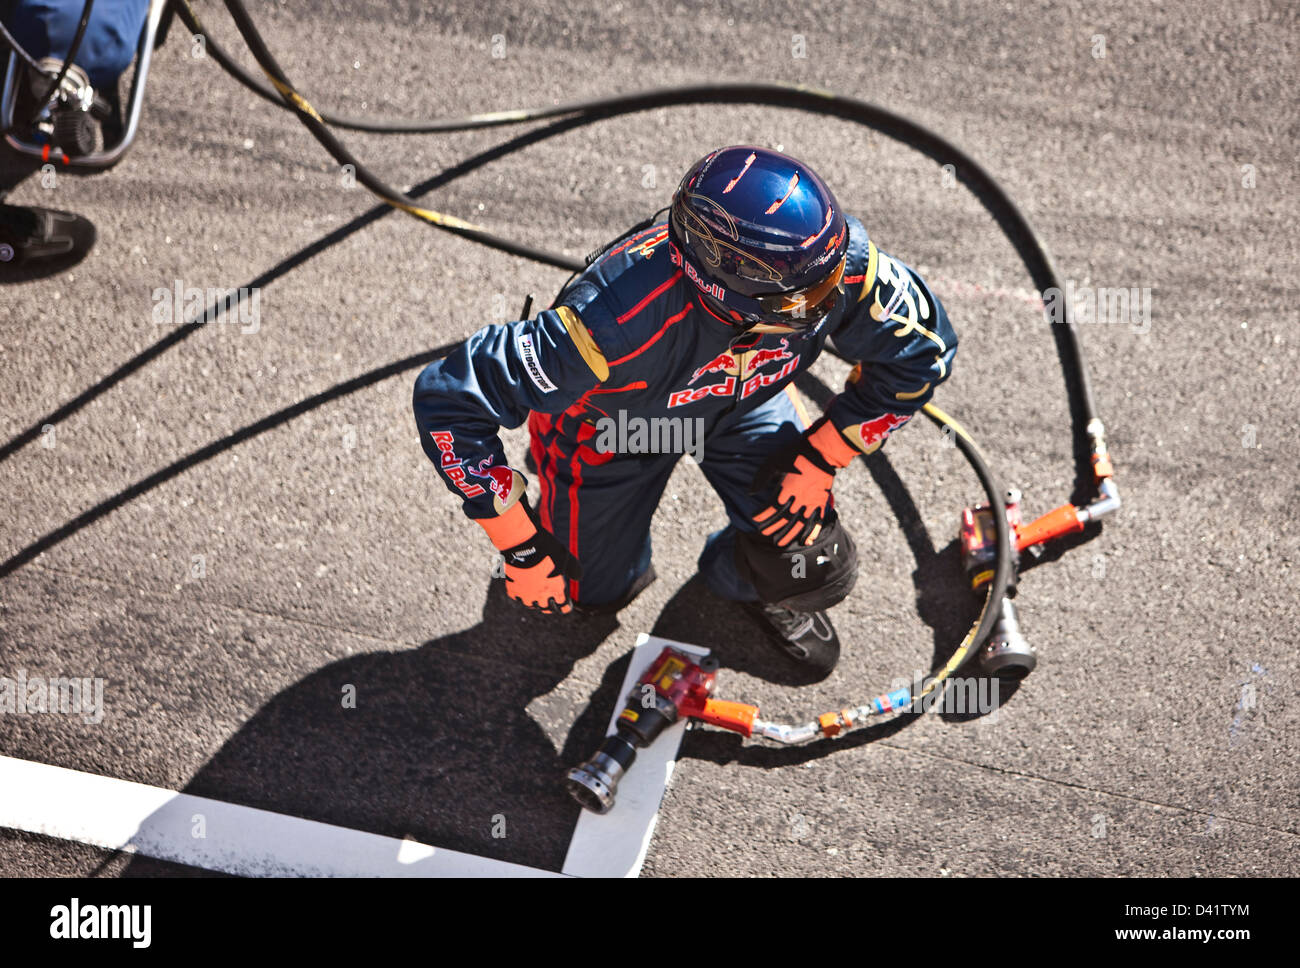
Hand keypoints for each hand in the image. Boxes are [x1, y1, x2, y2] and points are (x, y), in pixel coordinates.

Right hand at [499, 522, 581, 612]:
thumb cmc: (545, 549)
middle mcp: (540, 596)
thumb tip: (579, 577)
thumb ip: (573, 569)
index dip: (565, 606)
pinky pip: (517, 597)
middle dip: (551, 606)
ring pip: (531, 605)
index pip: (563, 606)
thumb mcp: (564, 557)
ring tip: (537, 600)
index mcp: (555, 590)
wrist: (521, 544)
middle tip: (552, 605)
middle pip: (547, 608)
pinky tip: (523, 591)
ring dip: (535, 602)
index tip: (566, 606)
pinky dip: (521, 596)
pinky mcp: (512, 588)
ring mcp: (525, 594)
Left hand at [750, 416, 857, 547]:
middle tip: (764, 534)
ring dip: (789, 535)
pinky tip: (805, 541)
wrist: (821, 450)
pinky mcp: (821, 502)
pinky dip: (812, 532)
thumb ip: (761, 478)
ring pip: (799, 523)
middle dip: (772, 528)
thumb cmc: (795, 453)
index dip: (762, 515)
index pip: (771, 508)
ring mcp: (811, 502)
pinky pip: (817, 521)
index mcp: (785, 489)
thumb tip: (750, 493)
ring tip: (780, 543)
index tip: (755, 519)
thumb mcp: (773, 461)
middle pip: (783, 518)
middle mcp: (798, 499)